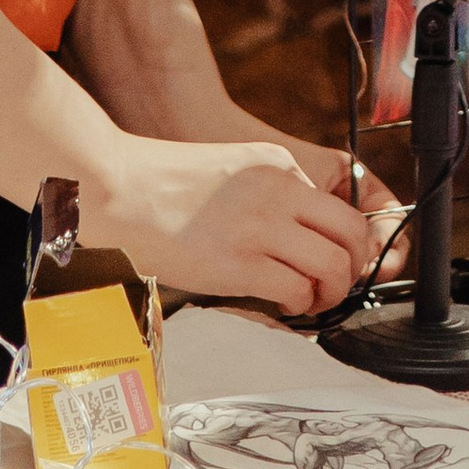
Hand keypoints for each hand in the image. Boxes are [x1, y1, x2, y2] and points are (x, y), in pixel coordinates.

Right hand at [100, 137, 380, 315]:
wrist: (115, 187)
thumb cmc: (160, 183)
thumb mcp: (232, 170)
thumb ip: (269, 193)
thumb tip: (295, 235)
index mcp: (278, 164)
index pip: (339, 205)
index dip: (346, 241)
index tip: (337, 259)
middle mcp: (280, 190)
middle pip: (353, 233)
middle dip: (354, 267)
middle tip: (338, 284)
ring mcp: (261, 226)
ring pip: (334, 266)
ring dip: (332, 292)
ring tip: (313, 301)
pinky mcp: (239, 263)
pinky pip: (295, 290)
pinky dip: (299, 305)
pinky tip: (285, 305)